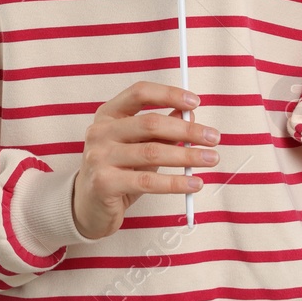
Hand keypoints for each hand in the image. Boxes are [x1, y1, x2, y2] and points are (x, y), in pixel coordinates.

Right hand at [72, 81, 218, 239]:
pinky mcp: (104, 183)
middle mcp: (100, 132)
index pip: (140, 93)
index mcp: (108, 114)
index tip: (196, 103)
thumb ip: (161, 130)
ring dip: (187, 155)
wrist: (87, 206)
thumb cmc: (118, 171)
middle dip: (187, 130)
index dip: (169, 94)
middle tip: (214, 138)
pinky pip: (148, 181)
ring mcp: (99, 157)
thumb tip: (191, 116)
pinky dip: (176, 182)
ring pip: (153, 152)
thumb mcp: (138, 145)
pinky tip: (194, 183)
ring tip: (211, 159)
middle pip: (151, 123)